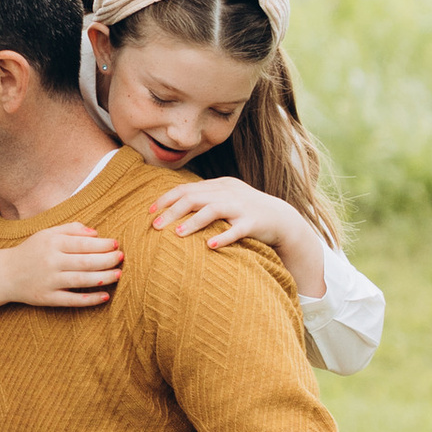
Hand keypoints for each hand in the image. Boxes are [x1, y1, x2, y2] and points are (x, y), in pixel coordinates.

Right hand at [4, 223, 122, 310]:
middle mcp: (50, 261)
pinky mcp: (47, 298)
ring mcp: (49, 281)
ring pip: (82, 280)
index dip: (103, 244)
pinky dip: (90, 299)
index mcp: (51, 243)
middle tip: (121, 258)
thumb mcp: (47, 234)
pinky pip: (73, 300)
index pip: (83, 243)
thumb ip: (71, 229)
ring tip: (118, 274)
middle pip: (86, 262)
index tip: (116, 244)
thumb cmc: (31, 251)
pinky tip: (105, 296)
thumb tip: (96, 233)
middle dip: (108, 260)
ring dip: (104, 278)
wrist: (5, 274)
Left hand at [148, 177, 279, 245]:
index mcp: (219, 185)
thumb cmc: (246, 212)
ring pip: (213, 210)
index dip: (166, 198)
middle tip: (155, 225)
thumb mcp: (226, 199)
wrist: (282, 219)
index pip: (186, 188)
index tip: (149, 211)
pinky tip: (209, 246)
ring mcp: (242, 207)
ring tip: (177, 234)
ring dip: (193, 222)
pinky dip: (223, 237)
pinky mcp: (254, 223)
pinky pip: (237, 230)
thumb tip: (173, 207)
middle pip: (194, 197)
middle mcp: (228, 192)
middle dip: (172, 210)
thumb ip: (204, 200)